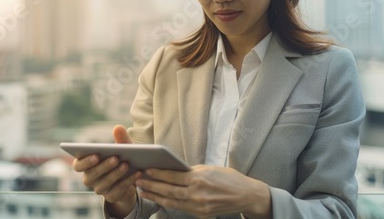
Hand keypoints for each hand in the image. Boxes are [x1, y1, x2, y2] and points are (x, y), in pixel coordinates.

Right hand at [72, 125, 139, 216]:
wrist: (128, 178)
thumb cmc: (120, 158)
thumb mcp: (121, 148)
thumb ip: (120, 139)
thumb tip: (118, 127)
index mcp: (86, 165)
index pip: (78, 165)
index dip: (85, 161)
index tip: (96, 155)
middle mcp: (89, 178)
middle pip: (92, 174)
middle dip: (104, 166)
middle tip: (115, 158)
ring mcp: (99, 189)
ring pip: (105, 182)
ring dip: (116, 173)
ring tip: (126, 164)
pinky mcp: (111, 196)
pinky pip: (119, 189)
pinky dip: (129, 180)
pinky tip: (137, 173)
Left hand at [135, 165, 271, 218]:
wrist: (246, 195)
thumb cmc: (228, 178)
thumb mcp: (209, 169)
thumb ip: (191, 171)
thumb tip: (174, 170)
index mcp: (199, 178)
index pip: (174, 176)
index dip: (158, 173)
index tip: (146, 169)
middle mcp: (197, 193)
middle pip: (169, 190)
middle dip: (152, 185)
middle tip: (138, 180)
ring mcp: (199, 206)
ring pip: (172, 201)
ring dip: (156, 196)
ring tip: (143, 191)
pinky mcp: (201, 214)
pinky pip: (181, 208)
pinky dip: (168, 203)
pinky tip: (159, 198)